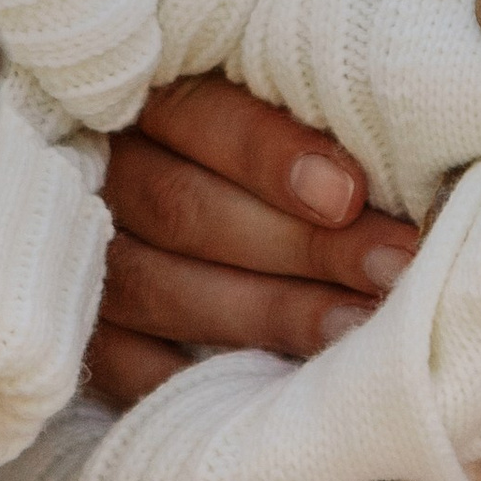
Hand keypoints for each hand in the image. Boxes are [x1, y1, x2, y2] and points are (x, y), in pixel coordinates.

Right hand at [85, 76, 420, 400]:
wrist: (150, 195)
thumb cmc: (248, 140)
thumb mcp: (267, 99)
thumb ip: (310, 111)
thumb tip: (400, 165)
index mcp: (144, 92)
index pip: (199, 115)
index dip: (271, 156)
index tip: (350, 195)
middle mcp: (99, 169)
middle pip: (185, 209)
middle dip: (299, 245)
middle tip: (392, 268)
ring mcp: (80, 254)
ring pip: (160, 287)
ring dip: (268, 313)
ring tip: (357, 330)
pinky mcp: (80, 329)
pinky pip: (124, 364)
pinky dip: (195, 380)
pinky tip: (271, 387)